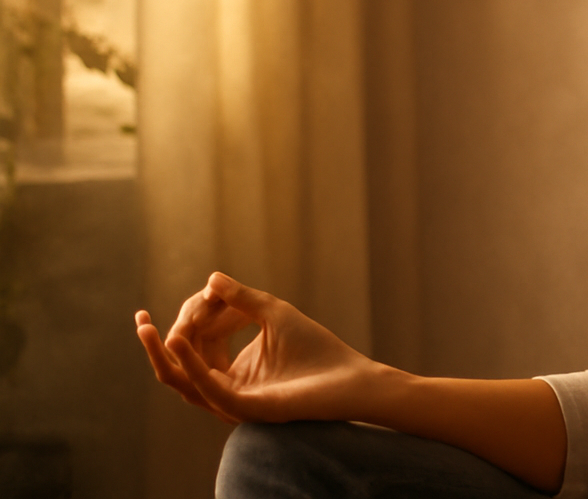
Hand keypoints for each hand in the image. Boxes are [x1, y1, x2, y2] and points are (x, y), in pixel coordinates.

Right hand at [135, 272, 379, 423]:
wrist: (348, 377)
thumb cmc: (316, 349)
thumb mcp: (275, 314)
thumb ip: (243, 299)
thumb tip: (211, 279)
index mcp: (229, 372)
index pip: (194, 346)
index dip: (187, 319)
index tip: (200, 292)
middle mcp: (225, 389)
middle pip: (179, 367)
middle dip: (158, 343)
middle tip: (141, 319)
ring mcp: (233, 400)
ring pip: (183, 383)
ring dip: (162, 355)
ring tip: (149, 329)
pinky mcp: (246, 406)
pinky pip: (209, 388)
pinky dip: (192, 364)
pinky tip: (179, 340)